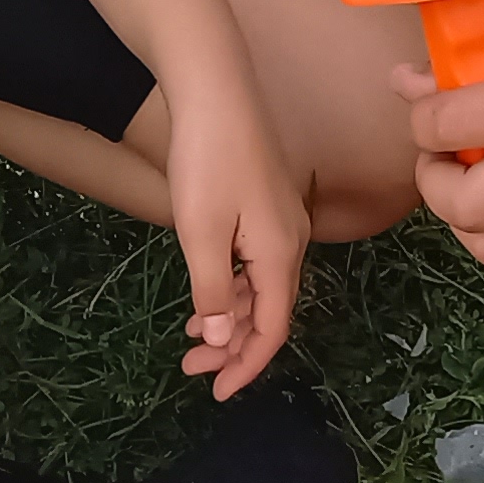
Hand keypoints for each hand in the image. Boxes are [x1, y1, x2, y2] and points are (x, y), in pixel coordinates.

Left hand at [163, 83, 311, 397]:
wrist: (215, 88)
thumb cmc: (208, 161)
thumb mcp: (201, 234)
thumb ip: (213, 292)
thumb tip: (225, 342)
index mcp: (281, 253)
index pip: (274, 328)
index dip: (248, 366)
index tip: (218, 394)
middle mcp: (292, 240)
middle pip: (270, 310)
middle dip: (234, 347)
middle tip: (192, 370)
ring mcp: (281, 219)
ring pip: (261, 286)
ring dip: (229, 317)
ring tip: (191, 341)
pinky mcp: (266, 203)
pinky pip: (255, 262)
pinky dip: (231, 286)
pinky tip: (206, 292)